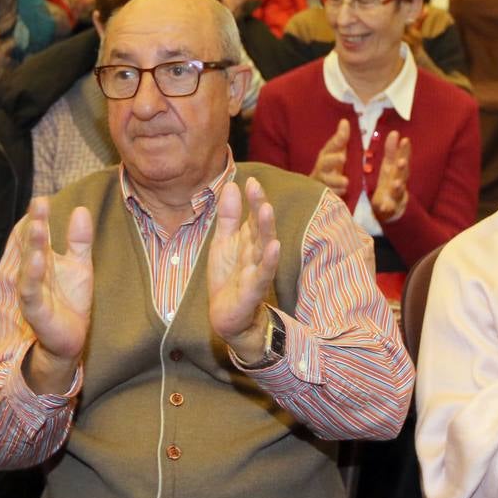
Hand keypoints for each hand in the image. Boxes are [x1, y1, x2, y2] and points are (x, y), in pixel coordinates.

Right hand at [16, 198, 93, 390]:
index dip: (39, 217)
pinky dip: (32, 276)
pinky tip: (37, 260)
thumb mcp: (80, 266)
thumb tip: (80, 209)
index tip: (42, 198)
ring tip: (35, 226)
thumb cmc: (71, 302)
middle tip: (39, 203)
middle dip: (34, 224)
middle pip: (32, 245)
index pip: (38, 234)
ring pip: (28, 265)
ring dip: (31, 246)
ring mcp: (32, 291)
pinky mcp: (35, 310)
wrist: (70, 339)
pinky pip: (30, 291)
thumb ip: (79, 240)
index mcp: (43, 259)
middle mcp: (33, 272)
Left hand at [208, 178, 280, 361]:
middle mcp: (256, 253)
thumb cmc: (228, 278)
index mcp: (248, 240)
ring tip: (267, 209)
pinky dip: (269, 260)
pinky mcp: (254, 289)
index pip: (253, 216)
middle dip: (259, 207)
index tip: (250, 179)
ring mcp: (257, 271)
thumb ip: (228, 217)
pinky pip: (263, 273)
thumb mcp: (223, 243)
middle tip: (256, 187)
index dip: (252, 199)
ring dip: (267, 229)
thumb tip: (232, 185)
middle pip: (260, 227)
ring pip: (264, 247)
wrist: (227, 318)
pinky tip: (274, 246)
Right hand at [309, 120, 349, 194]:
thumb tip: (344, 121)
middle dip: (332, 160)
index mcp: (325, 156)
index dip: (338, 138)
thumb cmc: (330, 169)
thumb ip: (340, 139)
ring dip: (334, 181)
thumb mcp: (335, 153)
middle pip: (324, 163)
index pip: (331, 146)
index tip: (344, 127)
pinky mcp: (319, 197)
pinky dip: (333, 195)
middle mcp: (320, 169)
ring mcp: (319, 183)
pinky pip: (325, 197)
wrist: (315, 191)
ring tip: (345, 182)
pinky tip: (341, 194)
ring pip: (324, 181)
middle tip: (343, 157)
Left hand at [370, 132, 410, 222]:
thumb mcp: (389, 166)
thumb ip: (391, 151)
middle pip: (402, 174)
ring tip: (396, 183)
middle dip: (402, 168)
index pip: (401, 158)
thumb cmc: (390, 182)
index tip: (405, 140)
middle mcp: (398, 182)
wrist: (392, 207)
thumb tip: (395, 132)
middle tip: (402, 161)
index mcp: (396, 171)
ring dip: (397, 187)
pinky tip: (384, 207)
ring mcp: (395, 196)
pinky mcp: (389, 208)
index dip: (403, 150)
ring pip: (397, 191)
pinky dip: (386, 208)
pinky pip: (388, 208)